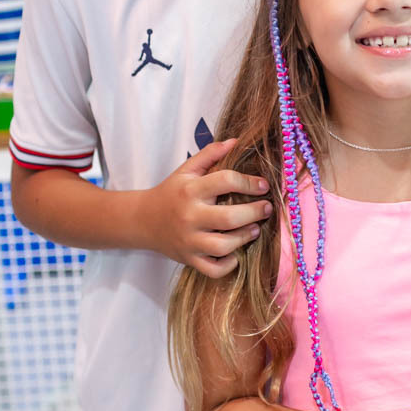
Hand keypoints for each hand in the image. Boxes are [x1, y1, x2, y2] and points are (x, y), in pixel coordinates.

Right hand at [138, 138, 271, 274]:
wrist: (143, 220)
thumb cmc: (171, 192)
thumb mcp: (186, 170)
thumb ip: (210, 154)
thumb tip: (236, 141)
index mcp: (190, 190)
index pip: (226, 181)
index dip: (249, 182)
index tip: (263, 185)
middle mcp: (189, 216)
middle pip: (229, 218)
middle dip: (254, 212)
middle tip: (266, 208)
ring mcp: (188, 241)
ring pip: (223, 246)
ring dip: (244, 238)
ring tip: (254, 229)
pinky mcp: (188, 260)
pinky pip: (212, 269)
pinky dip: (228, 265)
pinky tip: (235, 254)